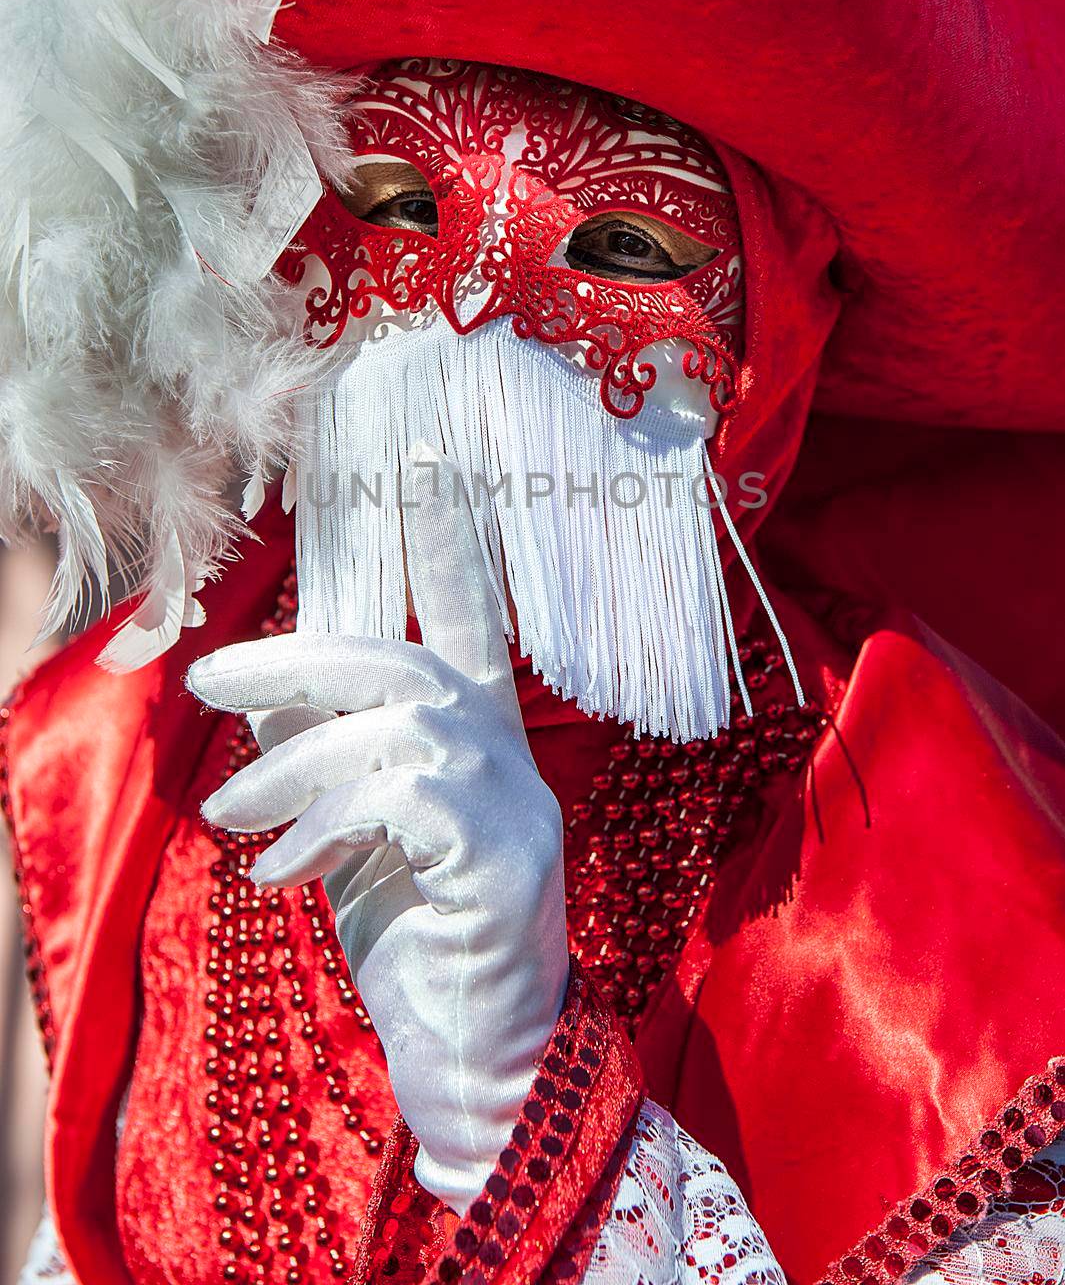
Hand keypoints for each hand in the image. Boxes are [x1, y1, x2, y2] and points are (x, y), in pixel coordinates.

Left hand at [188, 442, 568, 1212]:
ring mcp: (517, 805)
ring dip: (293, 763)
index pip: (465, 621)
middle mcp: (509, 756)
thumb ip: (319, 761)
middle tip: (210, 674)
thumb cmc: (417, 942)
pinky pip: (400, 801)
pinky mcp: (505, 861)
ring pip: (393, 729)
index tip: (428, 458)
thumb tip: (261, 692)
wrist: (482, 1060)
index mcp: (479, 742)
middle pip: (402, 663)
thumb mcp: (349, 839)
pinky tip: (281, 871)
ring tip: (231, 812)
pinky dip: (324, 825)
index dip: (449, 540)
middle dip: (299, 658)